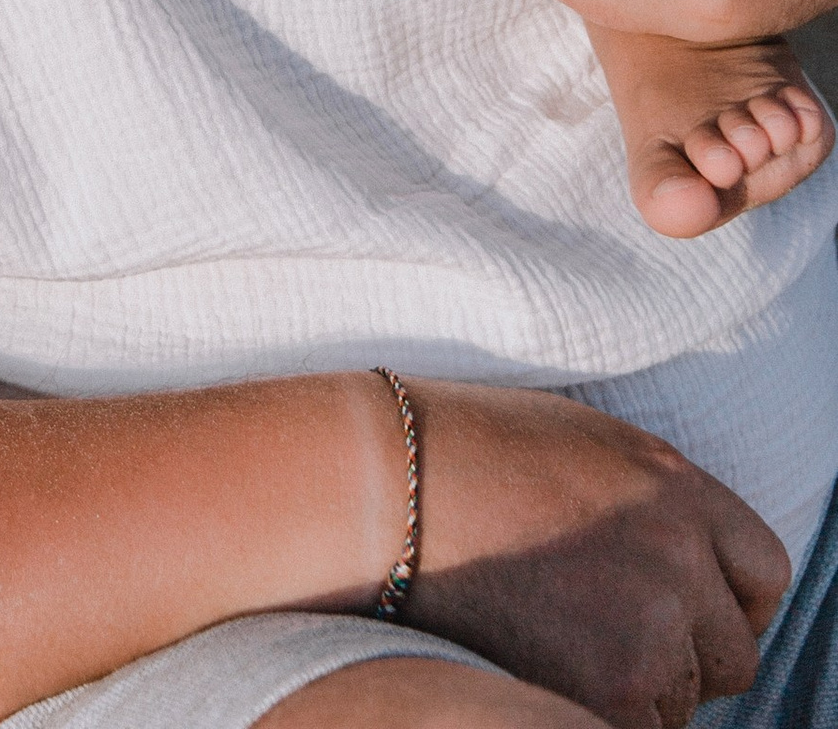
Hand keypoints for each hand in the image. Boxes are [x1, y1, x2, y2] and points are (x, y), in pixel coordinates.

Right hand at [405, 378, 786, 728]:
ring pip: (680, 702)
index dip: (727, 601)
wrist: (379, 487)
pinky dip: (596, 713)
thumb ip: (655, 501)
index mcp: (676, 486)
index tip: (686, 610)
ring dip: (635, 689)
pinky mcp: (607, 691)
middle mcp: (678, 556)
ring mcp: (647, 629)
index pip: (764, 573)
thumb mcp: (582, 442)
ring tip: (552, 639)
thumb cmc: (461, 453)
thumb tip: (692, 564)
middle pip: (730, 653)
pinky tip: (540, 669)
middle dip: (683, 656)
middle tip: (607, 636)